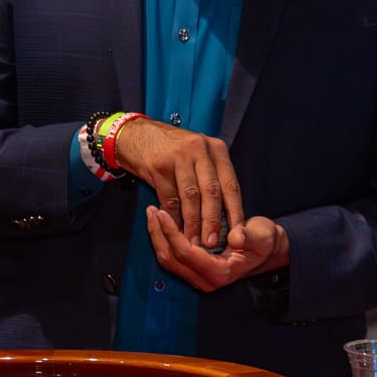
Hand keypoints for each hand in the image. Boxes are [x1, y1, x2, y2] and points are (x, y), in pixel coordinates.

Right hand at [110, 118, 245, 250]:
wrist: (138, 134)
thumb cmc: (174, 151)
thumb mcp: (200, 155)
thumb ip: (213, 178)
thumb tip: (226, 215)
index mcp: (216, 149)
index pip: (230, 185)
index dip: (235, 212)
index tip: (237, 234)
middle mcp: (200, 150)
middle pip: (211, 191)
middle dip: (213, 221)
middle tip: (213, 242)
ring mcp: (179, 156)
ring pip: (191, 196)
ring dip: (193, 222)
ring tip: (193, 241)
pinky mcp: (159, 165)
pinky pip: (170, 196)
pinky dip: (173, 216)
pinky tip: (176, 228)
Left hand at [146, 207, 286, 292]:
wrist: (266, 249)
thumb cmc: (263, 240)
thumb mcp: (262, 235)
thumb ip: (249, 237)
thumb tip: (236, 237)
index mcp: (220, 272)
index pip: (185, 253)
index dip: (171, 232)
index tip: (162, 212)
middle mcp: (206, 280)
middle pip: (171, 259)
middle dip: (158, 234)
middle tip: (151, 210)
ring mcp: (199, 278)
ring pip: (168, 260)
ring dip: (157, 237)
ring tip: (152, 214)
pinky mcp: (194, 271)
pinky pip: (172, 258)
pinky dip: (164, 240)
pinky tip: (161, 223)